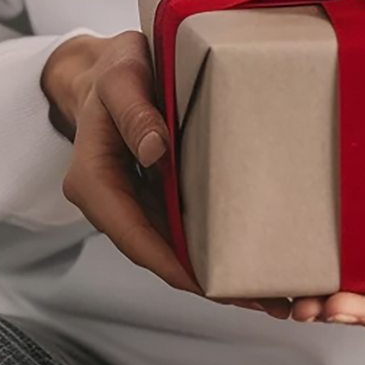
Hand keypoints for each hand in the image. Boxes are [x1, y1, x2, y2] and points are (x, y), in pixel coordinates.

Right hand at [43, 30, 268, 312]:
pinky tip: (250, 252)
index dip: (173, 264)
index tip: (212, 286)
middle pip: (159, 253)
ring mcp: (135, 201)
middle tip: (263, 299)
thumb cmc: (112, 69)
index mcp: (93, 182)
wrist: (104, 66)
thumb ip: (135, 112)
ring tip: (270, 290)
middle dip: (207, 282)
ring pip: (174, 247)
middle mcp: (113, 201)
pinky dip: (213, 244)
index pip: (134, 236)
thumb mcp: (120, 79)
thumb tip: (155, 150)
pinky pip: (183, 226)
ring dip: (216, 271)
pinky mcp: (155, 194)